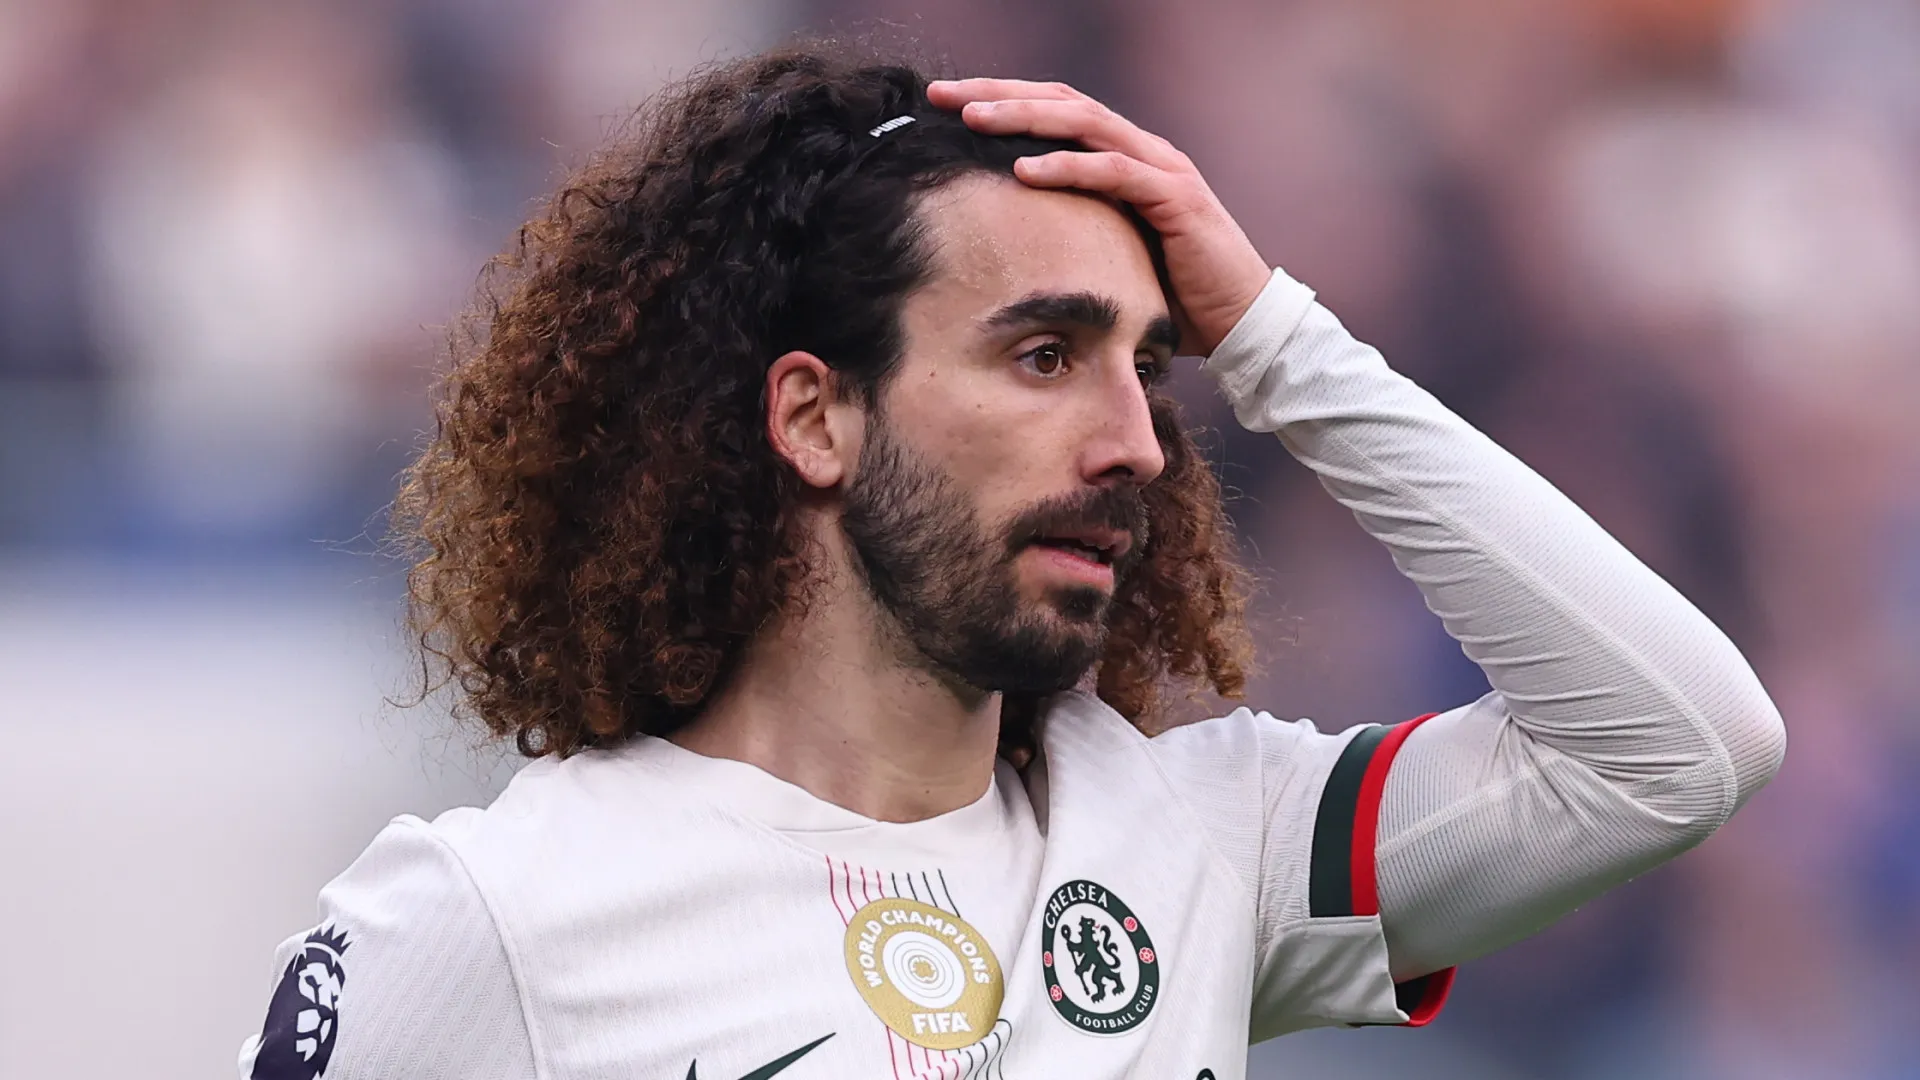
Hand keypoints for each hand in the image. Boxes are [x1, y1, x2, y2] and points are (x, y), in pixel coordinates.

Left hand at [927, 78, 1271, 355]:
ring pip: (1084, 123)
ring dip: (1024, 117)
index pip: (1056, 112)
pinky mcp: (1175, 198)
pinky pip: (1114, 172)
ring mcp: (1161, 168)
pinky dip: (1068, 166)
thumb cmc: (1172, 298)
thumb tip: (1008, 249)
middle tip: (944, 94)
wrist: (1242, 324)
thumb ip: (1070, 237)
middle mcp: (1142, 151)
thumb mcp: (1107, 257)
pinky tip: (1024, 169)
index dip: (1003, 101)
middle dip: (999, 94)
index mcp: (1124, 158)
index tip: (947, 105)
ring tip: (973, 118)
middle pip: (1062, 102)